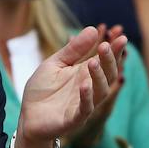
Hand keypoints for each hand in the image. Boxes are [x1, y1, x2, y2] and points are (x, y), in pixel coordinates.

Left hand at [14, 24, 126, 147]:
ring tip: (93, 62)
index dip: (114, 51)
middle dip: (109, 60)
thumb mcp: (54, 64)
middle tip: (105, 46)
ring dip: (98, 77)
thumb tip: (93, 28)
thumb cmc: (42, 90)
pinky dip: (86, 98)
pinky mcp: (74, 119)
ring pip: (100, 92)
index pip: (105, 61)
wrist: (28, 117)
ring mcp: (83, 104)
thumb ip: (73, 49)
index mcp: (85, 74)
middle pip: (108, 74)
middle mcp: (89, 88)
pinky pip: (85, 109)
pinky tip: (85, 85)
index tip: (121, 37)